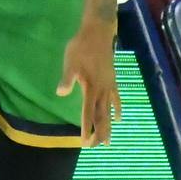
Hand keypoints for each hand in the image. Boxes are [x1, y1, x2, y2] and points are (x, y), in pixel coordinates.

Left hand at [56, 21, 120, 145]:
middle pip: (102, 116)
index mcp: (91, 87)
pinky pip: (116, 99)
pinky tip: (119, 118)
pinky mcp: (112, 80)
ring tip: (108, 141)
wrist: (99, 32)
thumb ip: (67, 78)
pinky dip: (117, 110)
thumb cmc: (81, 46)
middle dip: (99, 133)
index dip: (87, 128)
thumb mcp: (71, 61)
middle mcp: (102, 90)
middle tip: (96, 147)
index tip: (84, 142)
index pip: (88, 113)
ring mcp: (109, 86)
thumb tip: (61, 93)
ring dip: (109, 126)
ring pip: (110, 111)